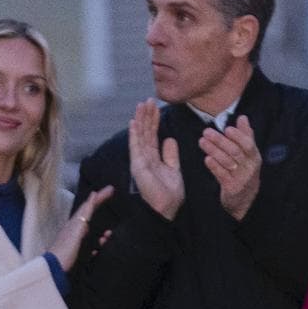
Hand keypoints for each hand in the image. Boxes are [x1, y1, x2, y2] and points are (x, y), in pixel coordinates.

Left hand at [49, 186, 114, 269]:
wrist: (55, 269)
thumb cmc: (65, 250)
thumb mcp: (76, 230)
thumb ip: (85, 215)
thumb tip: (92, 196)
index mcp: (75, 223)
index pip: (89, 206)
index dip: (99, 197)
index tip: (111, 188)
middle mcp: (75, 229)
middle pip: (90, 215)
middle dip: (100, 207)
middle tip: (111, 198)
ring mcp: (75, 240)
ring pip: (91, 230)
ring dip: (101, 231)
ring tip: (109, 233)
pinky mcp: (76, 251)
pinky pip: (89, 244)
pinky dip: (97, 243)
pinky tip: (100, 247)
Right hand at [128, 99, 183, 219]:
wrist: (166, 208)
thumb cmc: (169, 193)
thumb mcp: (174, 169)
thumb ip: (170, 154)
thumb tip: (169, 138)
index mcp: (153, 157)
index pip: (153, 135)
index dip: (154, 120)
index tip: (155, 106)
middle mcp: (144, 157)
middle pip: (145, 132)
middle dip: (146, 116)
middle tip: (148, 100)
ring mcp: (140, 161)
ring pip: (140, 136)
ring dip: (140, 120)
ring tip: (141, 105)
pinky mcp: (138, 166)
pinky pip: (136, 147)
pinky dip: (134, 134)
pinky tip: (133, 122)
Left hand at [201, 114, 260, 219]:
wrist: (244, 200)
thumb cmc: (244, 172)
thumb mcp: (248, 155)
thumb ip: (246, 135)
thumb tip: (242, 117)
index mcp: (254, 157)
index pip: (248, 144)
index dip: (238, 136)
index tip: (226, 128)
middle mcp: (250, 167)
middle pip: (235, 152)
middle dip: (220, 141)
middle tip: (206, 132)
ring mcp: (241, 178)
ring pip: (227, 162)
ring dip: (213, 150)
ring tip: (202, 142)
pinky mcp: (232, 188)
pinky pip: (222, 175)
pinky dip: (214, 166)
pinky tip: (206, 159)